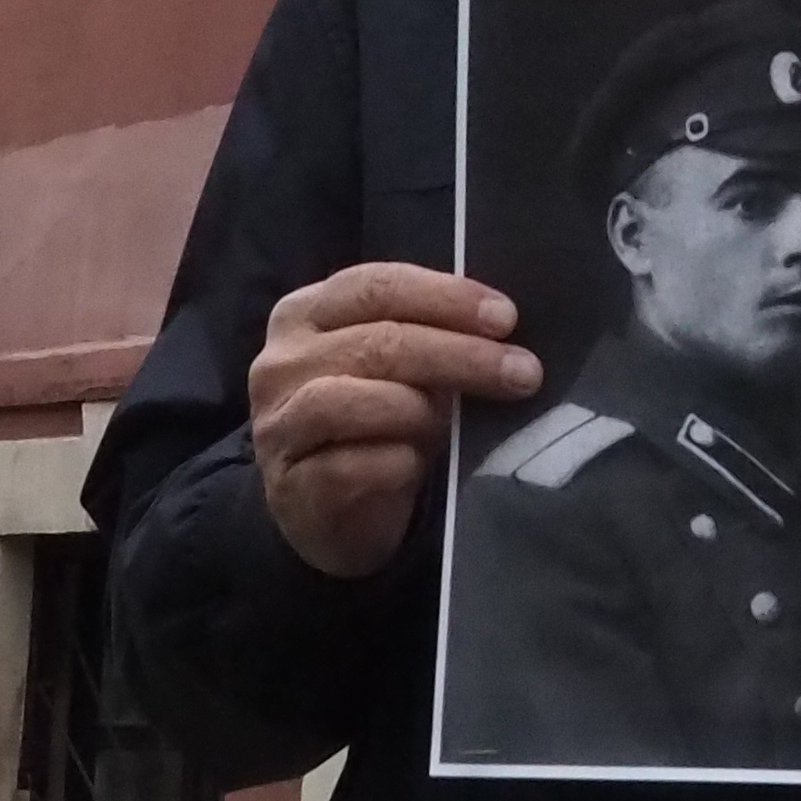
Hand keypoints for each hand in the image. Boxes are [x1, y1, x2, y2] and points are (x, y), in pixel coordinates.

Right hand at [248, 265, 541, 578]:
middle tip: (522, 372)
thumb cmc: (374, 424)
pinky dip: (397, 464)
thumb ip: (429, 336)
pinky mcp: (288, 487)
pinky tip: (419, 467)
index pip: (376, 286)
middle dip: (459, 354)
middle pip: (377, 341)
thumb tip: (504, 327)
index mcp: (305, 313)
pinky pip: (350, 467)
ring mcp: (278, 427)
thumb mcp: (397, 367)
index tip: (506, 318)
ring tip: (456, 426)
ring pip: (353, 399)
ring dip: (422, 410)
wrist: (328, 515)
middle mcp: (281, 363)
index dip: (445, 297)